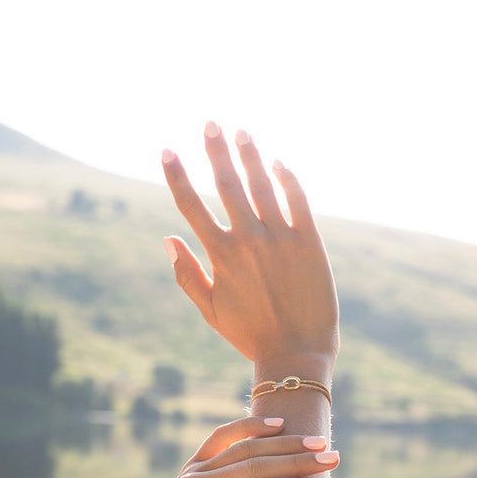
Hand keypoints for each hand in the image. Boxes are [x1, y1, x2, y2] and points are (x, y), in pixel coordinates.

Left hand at [114, 417, 338, 477]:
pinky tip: (278, 424)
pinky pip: (221, 437)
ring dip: (283, 443)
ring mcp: (192, 472)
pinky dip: (249, 426)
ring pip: (242, 448)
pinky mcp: (192, 466)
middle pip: (252, 466)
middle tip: (333, 457)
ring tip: (320, 442)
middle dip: (296, 461)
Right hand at [162, 124, 339, 367]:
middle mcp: (248, 240)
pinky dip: (287, 177)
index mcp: (220, 255)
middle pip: (226, 184)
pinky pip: (297, 199)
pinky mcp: (310, 242)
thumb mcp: (210, 309)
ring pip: (261, 184)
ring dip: (250, 155)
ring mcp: (281, 238)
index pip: (191, 205)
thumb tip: (167, 238)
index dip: (176, 175)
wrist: (297, 354)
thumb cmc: (251, 335)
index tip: (166, 150)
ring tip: (240, 131)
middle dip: (215, 150)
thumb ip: (187, 273)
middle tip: (209, 122)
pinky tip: (278, 162)